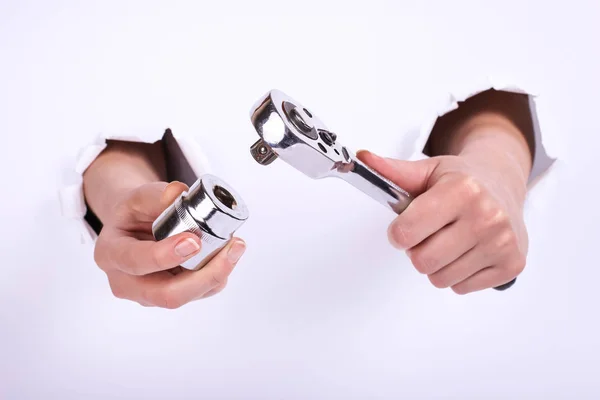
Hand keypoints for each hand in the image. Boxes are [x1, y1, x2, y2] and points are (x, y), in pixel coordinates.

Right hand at [93, 181, 246, 307]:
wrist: (136, 227)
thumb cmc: (135, 213)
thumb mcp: (137, 196)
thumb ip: (155, 195)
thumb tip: (177, 193)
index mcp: (111, 254)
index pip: (136, 262)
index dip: (165, 255)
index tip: (194, 241)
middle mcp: (126, 283)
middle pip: (167, 294)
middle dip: (204, 275)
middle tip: (231, 248)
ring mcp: (149, 295)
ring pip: (188, 296)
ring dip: (217, 274)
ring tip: (236, 246)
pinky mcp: (172, 296)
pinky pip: (200, 294)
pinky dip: (218, 275)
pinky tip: (228, 254)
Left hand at [358, 149, 528, 293]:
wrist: (503, 183)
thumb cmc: (461, 180)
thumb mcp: (428, 170)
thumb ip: (392, 171)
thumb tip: (362, 158)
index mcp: (462, 190)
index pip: (406, 232)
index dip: (397, 233)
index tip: (404, 226)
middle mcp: (487, 216)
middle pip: (422, 261)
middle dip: (417, 250)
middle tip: (429, 234)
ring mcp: (502, 243)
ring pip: (441, 279)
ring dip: (437, 264)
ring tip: (449, 241)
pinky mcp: (512, 265)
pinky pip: (462, 288)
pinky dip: (458, 275)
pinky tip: (467, 251)